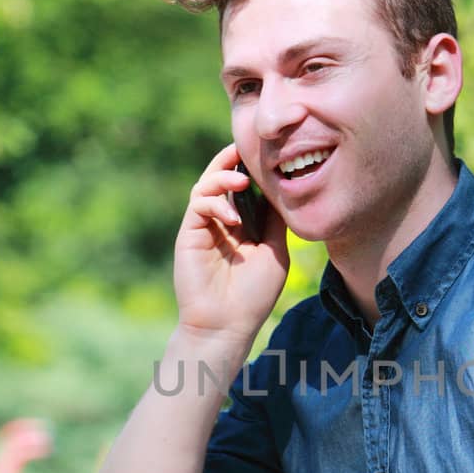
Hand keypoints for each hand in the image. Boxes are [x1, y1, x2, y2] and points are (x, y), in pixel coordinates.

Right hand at [173, 144, 288, 339]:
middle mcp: (222, 221)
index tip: (271, 153)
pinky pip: (198, 204)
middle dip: (233, 159)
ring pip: (206, 185)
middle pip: (222, 178)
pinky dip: (215, 202)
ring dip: (223, 176)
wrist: (227, 324)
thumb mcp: (276, 252)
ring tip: (242, 180)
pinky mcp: (189, 234)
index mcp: (243, 224)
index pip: (245, 187)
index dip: (254, 168)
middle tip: (247, 147)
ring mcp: (204, 226)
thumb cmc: (253, 295)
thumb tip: (284, 189)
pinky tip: (233, 218)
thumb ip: (276, 221)